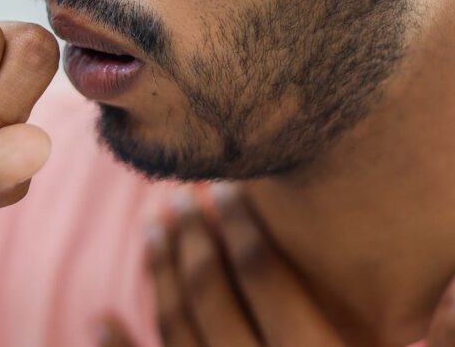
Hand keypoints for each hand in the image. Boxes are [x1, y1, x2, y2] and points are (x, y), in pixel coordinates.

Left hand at [98, 184, 454, 346]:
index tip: (228, 188)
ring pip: (176, 330)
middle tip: (180, 197)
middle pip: (211, 297)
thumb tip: (454, 293)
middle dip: (193, 240)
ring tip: (150, 229)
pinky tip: (99, 320)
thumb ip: (444, 343)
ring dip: (159, 276)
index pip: (264, 281)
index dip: (243, 229)